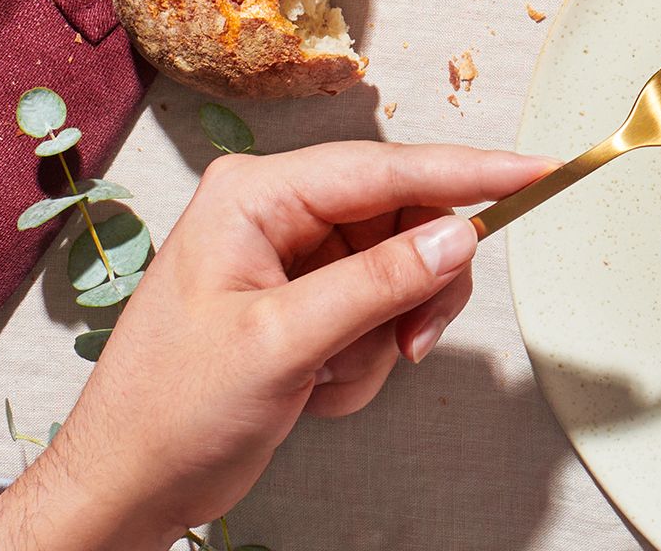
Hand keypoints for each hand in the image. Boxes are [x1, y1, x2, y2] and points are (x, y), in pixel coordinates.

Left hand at [0, 141, 544, 550]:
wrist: (123, 492)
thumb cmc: (166, 415)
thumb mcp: (281, 344)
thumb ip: (378, 282)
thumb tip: (458, 232)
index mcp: (255, 196)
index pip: (387, 168)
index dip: (470, 172)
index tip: (537, 169)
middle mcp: (276, 215)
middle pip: (404, 219)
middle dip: (415, 286)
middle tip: (413, 340)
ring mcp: (290, 260)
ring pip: (399, 269)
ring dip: (383, 334)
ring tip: (336, 376)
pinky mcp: (301, 304)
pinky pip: (377, 311)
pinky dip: (363, 358)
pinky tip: (315, 388)